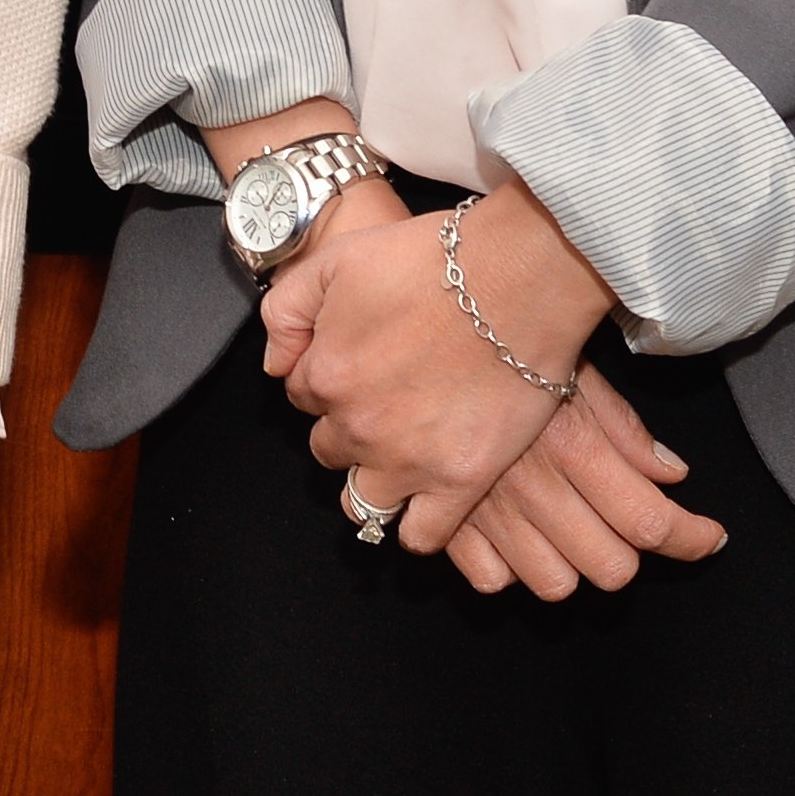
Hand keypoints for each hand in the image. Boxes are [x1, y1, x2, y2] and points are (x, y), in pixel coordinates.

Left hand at [273, 191, 613, 558]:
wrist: (517, 279)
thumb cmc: (433, 261)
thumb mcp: (336, 260)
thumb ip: (286, 311)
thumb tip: (277, 364)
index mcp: (325, 374)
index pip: (303, 396)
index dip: (329, 378)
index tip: (361, 366)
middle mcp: (359, 426)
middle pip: (330, 447)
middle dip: (349, 427)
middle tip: (390, 401)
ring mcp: (409, 460)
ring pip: (363, 500)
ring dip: (373, 482)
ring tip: (400, 459)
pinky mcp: (461, 481)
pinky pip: (421, 535)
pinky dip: (417, 526)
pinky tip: (427, 501)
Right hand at [432, 365, 725, 596]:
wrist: (428, 329)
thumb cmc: (505, 343)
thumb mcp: (578, 372)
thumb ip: (627, 431)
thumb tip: (672, 476)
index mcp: (573, 446)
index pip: (652, 523)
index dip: (693, 539)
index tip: (708, 537)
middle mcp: (533, 486)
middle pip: (612, 567)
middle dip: (630, 550)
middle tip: (624, 522)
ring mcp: (486, 509)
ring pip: (555, 583)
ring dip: (570, 563)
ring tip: (567, 528)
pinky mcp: (444, 519)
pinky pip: (491, 579)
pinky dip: (507, 564)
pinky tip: (513, 530)